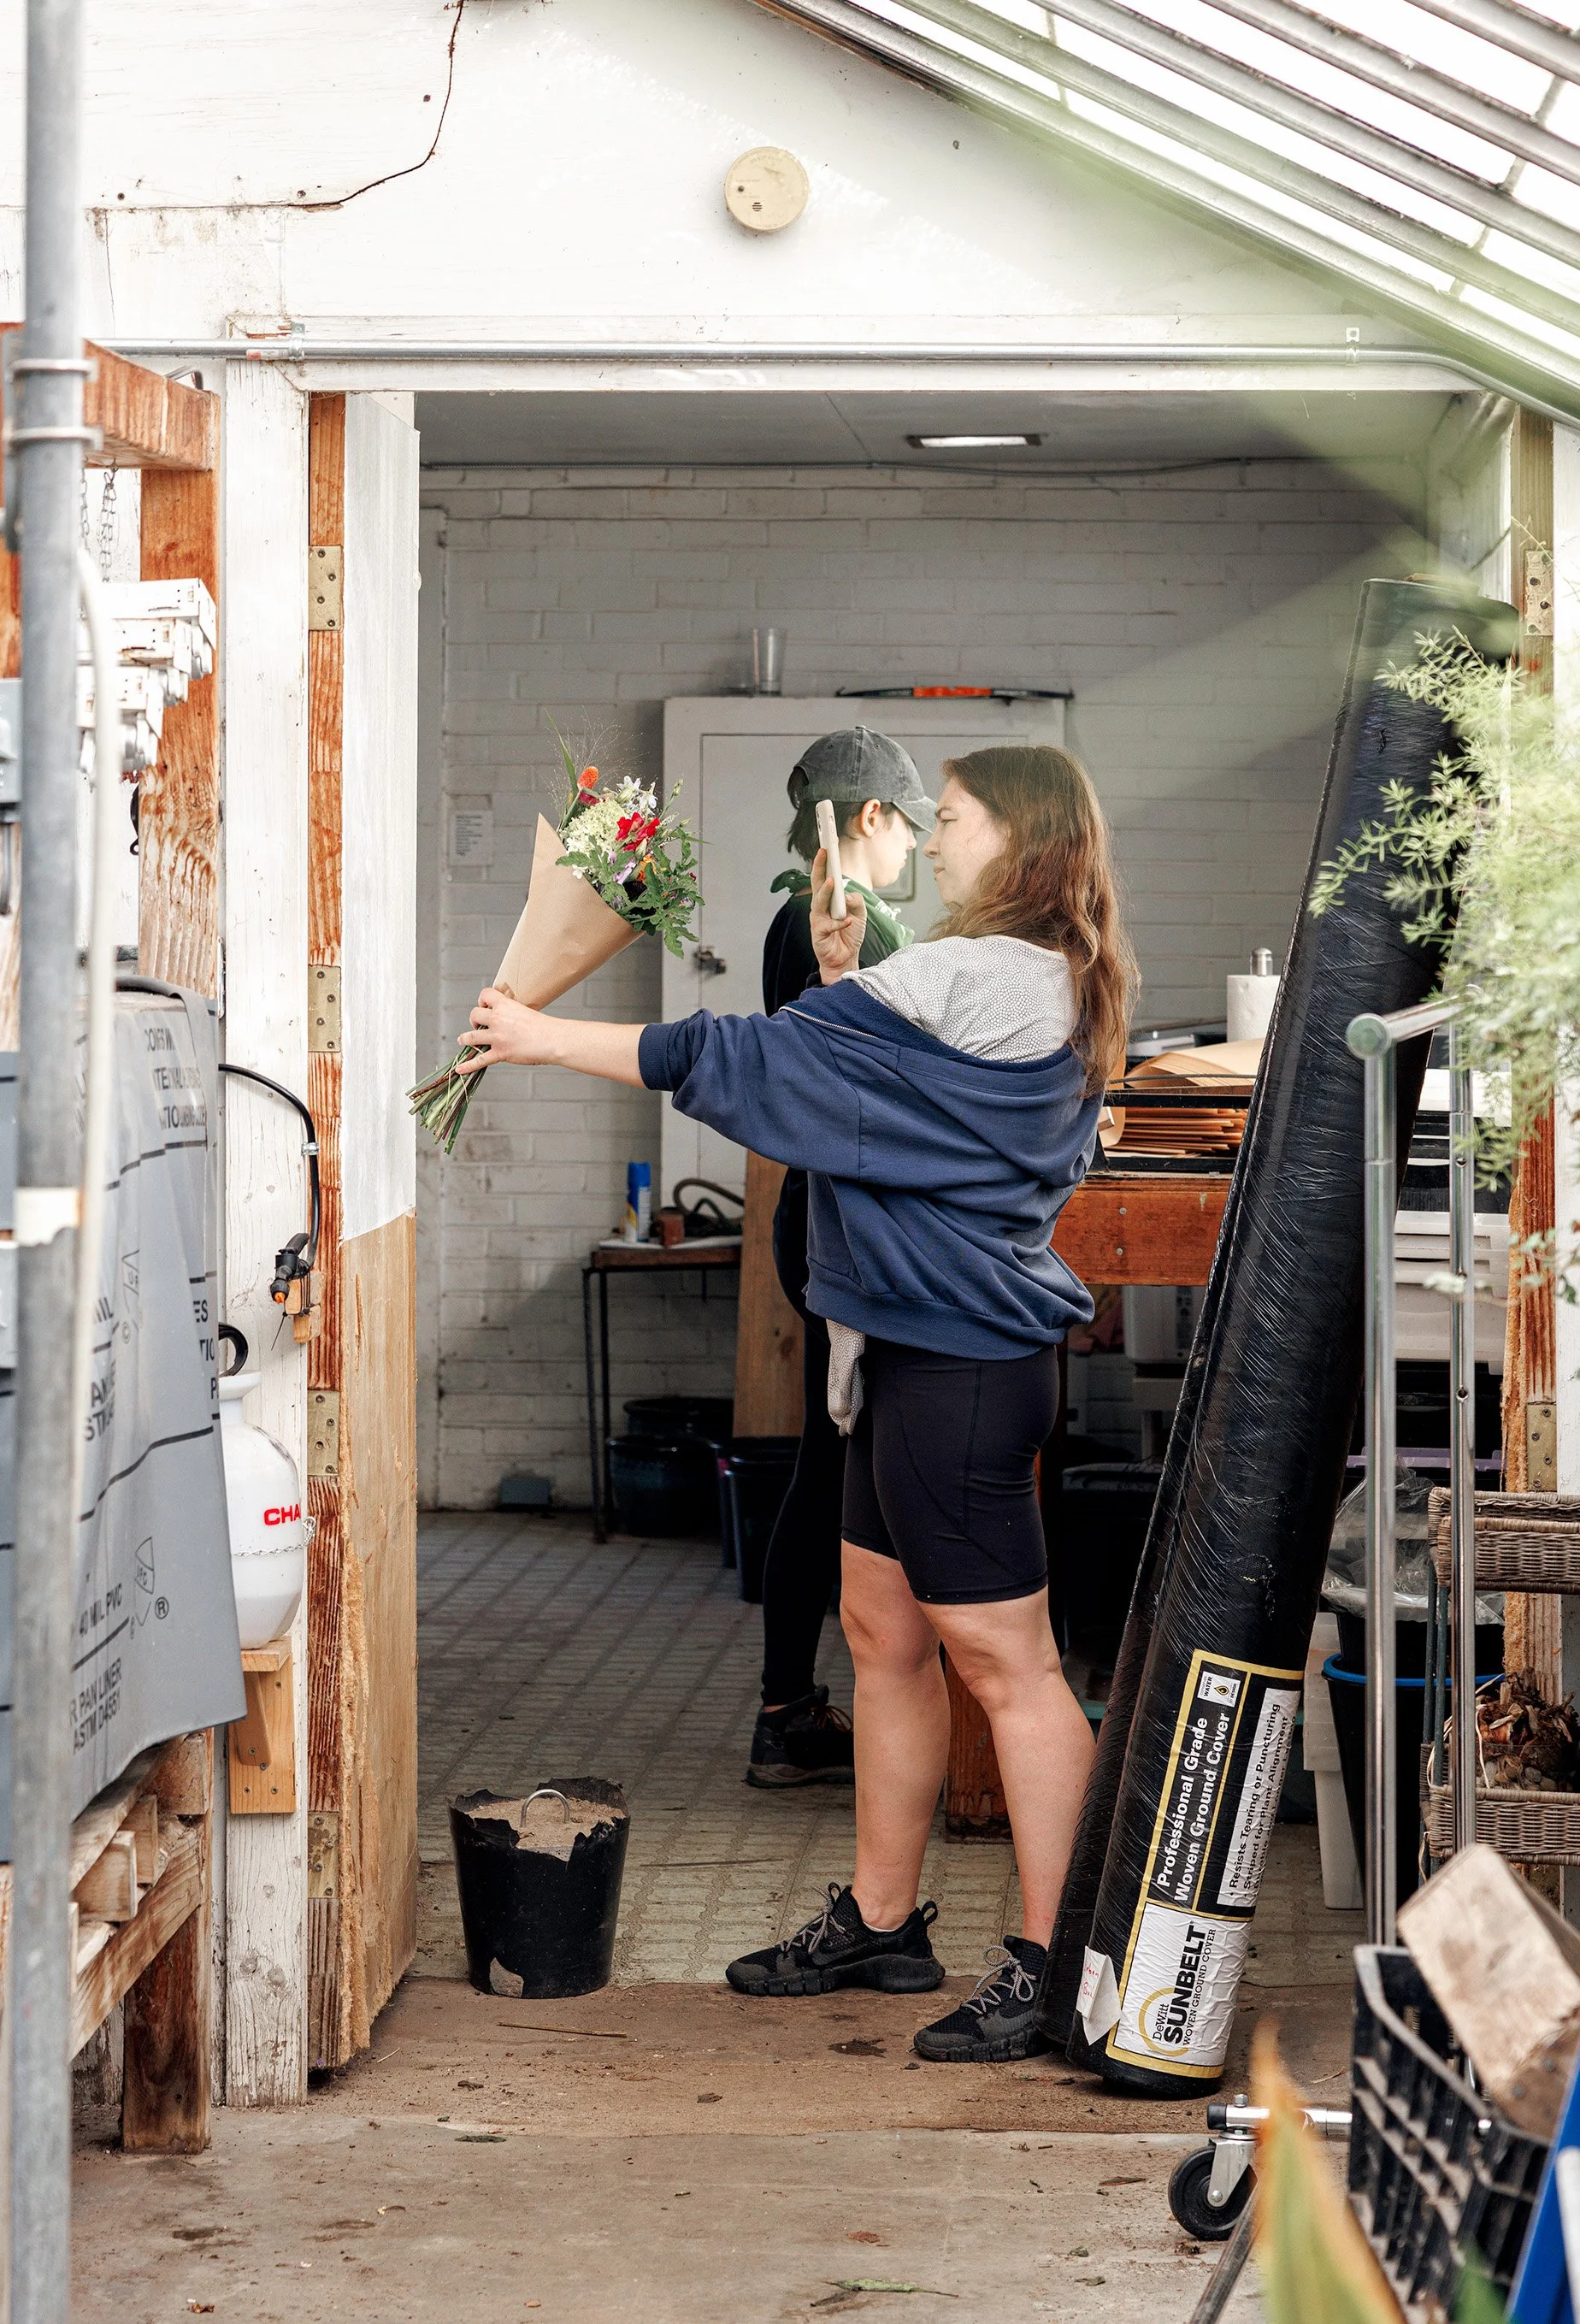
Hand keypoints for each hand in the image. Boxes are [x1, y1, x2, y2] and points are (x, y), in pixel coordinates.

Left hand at [458, 987, 553, 1072]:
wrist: (552, 1039)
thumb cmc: (545, 1027)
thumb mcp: (526, 1011)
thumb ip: (512, 1013)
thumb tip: (507, 1019)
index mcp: (505, 1005)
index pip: (485, 995)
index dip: (482, 1000)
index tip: (485, 1006)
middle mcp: (498, 1019)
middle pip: (474, 1015)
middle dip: (474, 1020)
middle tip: (479, 1025)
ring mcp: (497, 1037)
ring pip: (471, 1036)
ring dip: (465, 1038)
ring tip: (463, 1040)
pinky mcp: (500, 1053)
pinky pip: (480, 1060)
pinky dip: (468, 1066)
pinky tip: (460, 1069)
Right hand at [809, 848, 866, 982]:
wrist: (845, 959)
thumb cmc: (849, 936)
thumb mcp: (860, 915)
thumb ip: (856, 901)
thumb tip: (848, 895)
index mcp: (829, 900)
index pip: (825, 878)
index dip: (824, 864)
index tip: (826, 849)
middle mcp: (821, 907)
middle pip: (818, 883)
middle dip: (820, 867)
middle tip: (823, 853)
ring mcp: (818, 919)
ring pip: (819, 901)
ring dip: (826, 891)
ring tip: (833, 882)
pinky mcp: (818, 933)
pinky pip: (829, 925)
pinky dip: (840, 923)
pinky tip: (848, 921)